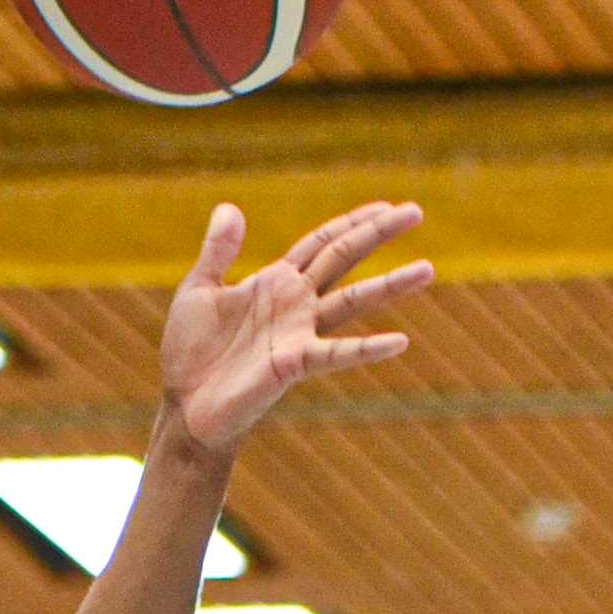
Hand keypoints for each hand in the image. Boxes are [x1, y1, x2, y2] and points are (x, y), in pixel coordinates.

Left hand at [157, 200, 429, 457]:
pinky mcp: (294, 364)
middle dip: (378, 234)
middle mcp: (295, 304)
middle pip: (344, 258)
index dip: (352, 222)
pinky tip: (399, 341)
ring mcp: (299, 334)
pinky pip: (337, 353)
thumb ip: (218, 252)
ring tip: (428, 269)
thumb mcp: (198, 290)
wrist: (184, 407)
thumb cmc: (190, 354)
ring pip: (352, 300)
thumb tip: (230, 207)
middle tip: (417, 211)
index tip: (386, 206)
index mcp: (275, 282)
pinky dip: (368, 348)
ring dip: (390, 285)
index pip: (322, 243)